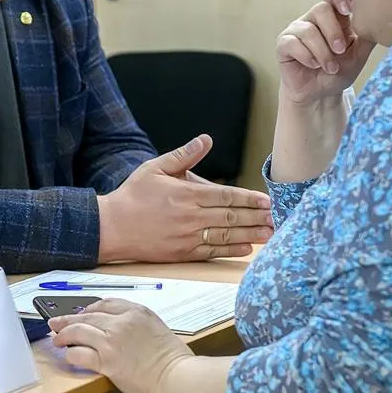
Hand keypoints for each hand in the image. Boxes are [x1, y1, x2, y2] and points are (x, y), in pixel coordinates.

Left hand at [48, 298, 192, 392]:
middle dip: (68, 319)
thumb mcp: (159, 330)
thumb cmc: (175, 361)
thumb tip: (122, 332)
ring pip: (78, 331)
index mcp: (137, 312)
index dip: (89, 309)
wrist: (177, 380)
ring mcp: (112, 341)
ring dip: (64, 335)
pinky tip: (69, 356)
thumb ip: (138, 326)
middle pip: (88, 315)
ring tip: (56, 339)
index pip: (106, 304)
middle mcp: (122, 322)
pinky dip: (71, 354)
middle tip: (56, 323)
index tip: (82, 314)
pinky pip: (79, 354)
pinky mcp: (106, 361)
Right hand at [98, 135, 272, 262]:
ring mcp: (188, 237)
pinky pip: (213, 252)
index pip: (227, 196)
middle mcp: (191, 216)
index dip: (249, 199)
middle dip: (257, 217)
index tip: (267, 200)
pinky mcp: (183, 253)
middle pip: (232, 217)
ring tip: (271, 233)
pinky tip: (247, 249)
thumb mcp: (156, 168)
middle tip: (278, 217)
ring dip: (251, 234)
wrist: (112, 227)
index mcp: (187, 194)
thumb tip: (205, 139)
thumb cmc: (132, 196)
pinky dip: (232, 250)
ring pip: (227, 235)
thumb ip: (183, 155)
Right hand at [276, 0, 374, 104]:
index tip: (349, 11)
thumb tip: (383, 18)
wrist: (321, 95)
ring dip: (322, 51)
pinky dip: (307, 56)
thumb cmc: (339, 72)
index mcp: (334, 16)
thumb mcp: (360, 53)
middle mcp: (314, 19)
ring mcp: (297, 30)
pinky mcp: (283, 44)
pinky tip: (314, 65)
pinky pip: (292, 43)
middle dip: (333, 32)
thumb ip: (368, 35)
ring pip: (308, 30)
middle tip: (341, 50)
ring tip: (331, 67)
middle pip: (321, 9)